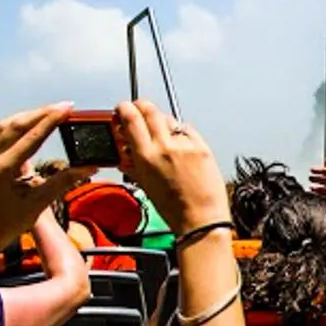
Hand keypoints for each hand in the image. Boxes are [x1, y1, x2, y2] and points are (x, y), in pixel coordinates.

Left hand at [0, 105, 95, 260]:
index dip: (51, 120)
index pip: (31, 136)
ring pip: (4, 126)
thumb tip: (89, 168)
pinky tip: (25, 123)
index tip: (68, 108)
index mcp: (2, 169)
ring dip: (27, 115)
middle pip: (16, 125)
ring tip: (48, 111)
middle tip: (64, 106)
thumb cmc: (7, 225)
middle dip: (41, 113)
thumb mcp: (38, 204)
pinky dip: (13, 124)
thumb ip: (62, 181)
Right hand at [116, 100, 228, 231]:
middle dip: (142, 107)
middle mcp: (165, 146)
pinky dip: (181, 133)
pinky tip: (181, 146)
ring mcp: (185, 144)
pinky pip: (187, 130)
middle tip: (139, 111)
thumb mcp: (145, 185)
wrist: (201, 218)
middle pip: (150, 109)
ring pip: (169, 118)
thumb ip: (134, 165)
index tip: (123, 108)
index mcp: (146, 156)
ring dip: (161, 122)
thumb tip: (125, 154)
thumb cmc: (174, 209)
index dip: (125, 108)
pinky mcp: (202, 146)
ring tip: (162, 136)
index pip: (131, 118)